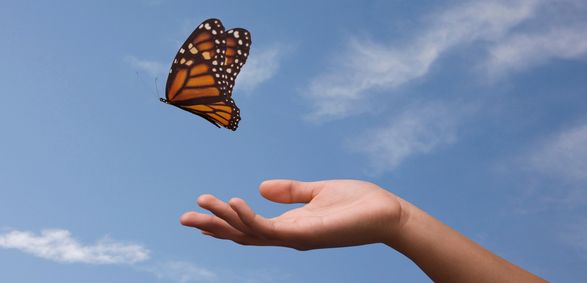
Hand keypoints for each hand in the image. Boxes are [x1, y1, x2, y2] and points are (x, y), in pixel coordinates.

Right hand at [180, 179, 406, 249]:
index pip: (250, 226)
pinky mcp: (305, 234)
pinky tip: (234, 202)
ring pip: (249, 232)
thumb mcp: (317, 192)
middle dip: (213, 227)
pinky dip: (249, 218)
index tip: (201, 211)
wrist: (388, 214)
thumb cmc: (358, 204)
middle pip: (242, 234)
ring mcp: (295, 237)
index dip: (225, 220)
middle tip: (183, 217)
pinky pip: (269, 229)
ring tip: (201, 203)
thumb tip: (261, 187)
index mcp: (289, 224)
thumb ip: (290, 191)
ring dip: (223, 220)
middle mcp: (288, 235)